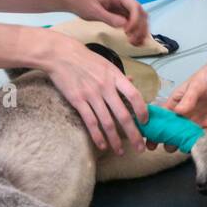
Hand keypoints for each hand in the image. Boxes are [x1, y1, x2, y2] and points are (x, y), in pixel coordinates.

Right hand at [44, 33, 149, 154]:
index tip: (145, 123)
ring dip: (116, 140)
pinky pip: (90, 122)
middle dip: (133, 134)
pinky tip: (103, 145)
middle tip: (140, 148)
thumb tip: (132, 82)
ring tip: (121, 151)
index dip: (142, 111)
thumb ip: (120, 76)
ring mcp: (91, 95)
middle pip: (123, 115)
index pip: (134, 96)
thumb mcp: (106, 64)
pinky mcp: (78, 101)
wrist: (61, 55)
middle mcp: (105, 87)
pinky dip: (97, 136)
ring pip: (107, 122)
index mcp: (115, 76)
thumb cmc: (85, 59)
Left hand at [69, 0, 149, 47]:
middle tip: (132, 40)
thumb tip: (124, 25)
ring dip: (140, 31)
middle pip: (141, 13)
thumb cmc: (84, 3)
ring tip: (135, 43)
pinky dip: (136, 32)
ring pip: (141, 19)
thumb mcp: (94, 11)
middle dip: (139, 28)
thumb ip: (109, 18)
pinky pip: (134, 23)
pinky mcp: (124, 14)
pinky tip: (135, 41)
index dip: (134, 20)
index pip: (134, 7)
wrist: (77, 1)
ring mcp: (125, 7)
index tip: (127, 31)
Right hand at [150, 59, 206, 151]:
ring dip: (181, 145)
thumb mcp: (196, 85)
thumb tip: (179, 112)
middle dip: (167, 140)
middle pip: (172, 133)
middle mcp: (185, 116)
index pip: (163, 119)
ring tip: (178, 147)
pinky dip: (199, 145)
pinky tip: (195, 148)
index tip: (149, 138)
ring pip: (185, 139)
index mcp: (176, 104)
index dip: (155, 129)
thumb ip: (188, 99)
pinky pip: (203, 140)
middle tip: (165, 145)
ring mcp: (197, 123)